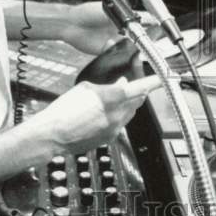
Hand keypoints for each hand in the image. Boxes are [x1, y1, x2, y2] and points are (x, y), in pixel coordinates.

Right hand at [36, 74, 159, 152]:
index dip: (154, 81)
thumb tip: (121, 83)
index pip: (140, 87)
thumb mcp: (85, 88)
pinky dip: (119, 114)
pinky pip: (121, 123)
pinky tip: (107, 111)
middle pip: (138, 100)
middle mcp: (117, 115)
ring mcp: (114, 129)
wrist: (52, 135)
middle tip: (131, 80)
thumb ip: (107, 85)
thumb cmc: (64, 110)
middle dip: (138, 90)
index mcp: (111, 98)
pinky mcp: (110, 138)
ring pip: (131, 112)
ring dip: (128, 102)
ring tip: (116, 95)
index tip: (163, 77)